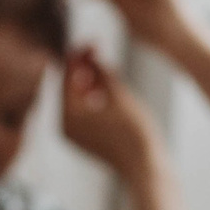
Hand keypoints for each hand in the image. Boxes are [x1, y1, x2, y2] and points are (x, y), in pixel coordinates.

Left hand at [60, 48, 164, 178]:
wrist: (145, 168)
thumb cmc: (135, 133)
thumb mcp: (118, 95)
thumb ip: (100, 72)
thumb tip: (89, 52)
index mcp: (68, 115)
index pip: (67, 76)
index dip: (79, 55)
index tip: (93, 41)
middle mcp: (64, 127)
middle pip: (68, 87)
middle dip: (81, 68)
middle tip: (97, 49)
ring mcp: (73, 136)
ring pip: (75, 100)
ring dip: (86, 81)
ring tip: (103, 65)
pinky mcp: (83, 141)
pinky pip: (81, 113)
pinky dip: (90, 98)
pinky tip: (105, 87)